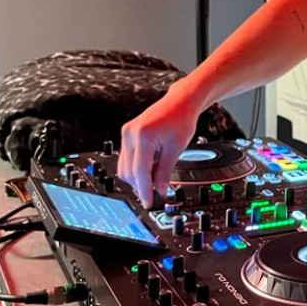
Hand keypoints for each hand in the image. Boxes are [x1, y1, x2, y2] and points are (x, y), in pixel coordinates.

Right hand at [117, 84, 200, 207]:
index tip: (149, 202)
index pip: (139, 172)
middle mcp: (130, 134)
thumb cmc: (181, 120)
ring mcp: (126, 133)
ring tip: (156, 177)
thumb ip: (165, 172)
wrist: (179, 103)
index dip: (144, 191)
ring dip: (138, 177)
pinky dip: (137, 167)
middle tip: (157, 192)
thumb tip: (159, 191)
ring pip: (125, 167)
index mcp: (143, 137)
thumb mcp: (176, 149)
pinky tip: (151, 167)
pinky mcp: (127, 134)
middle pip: (129, 172)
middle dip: (141, 185)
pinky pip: (127, 158)